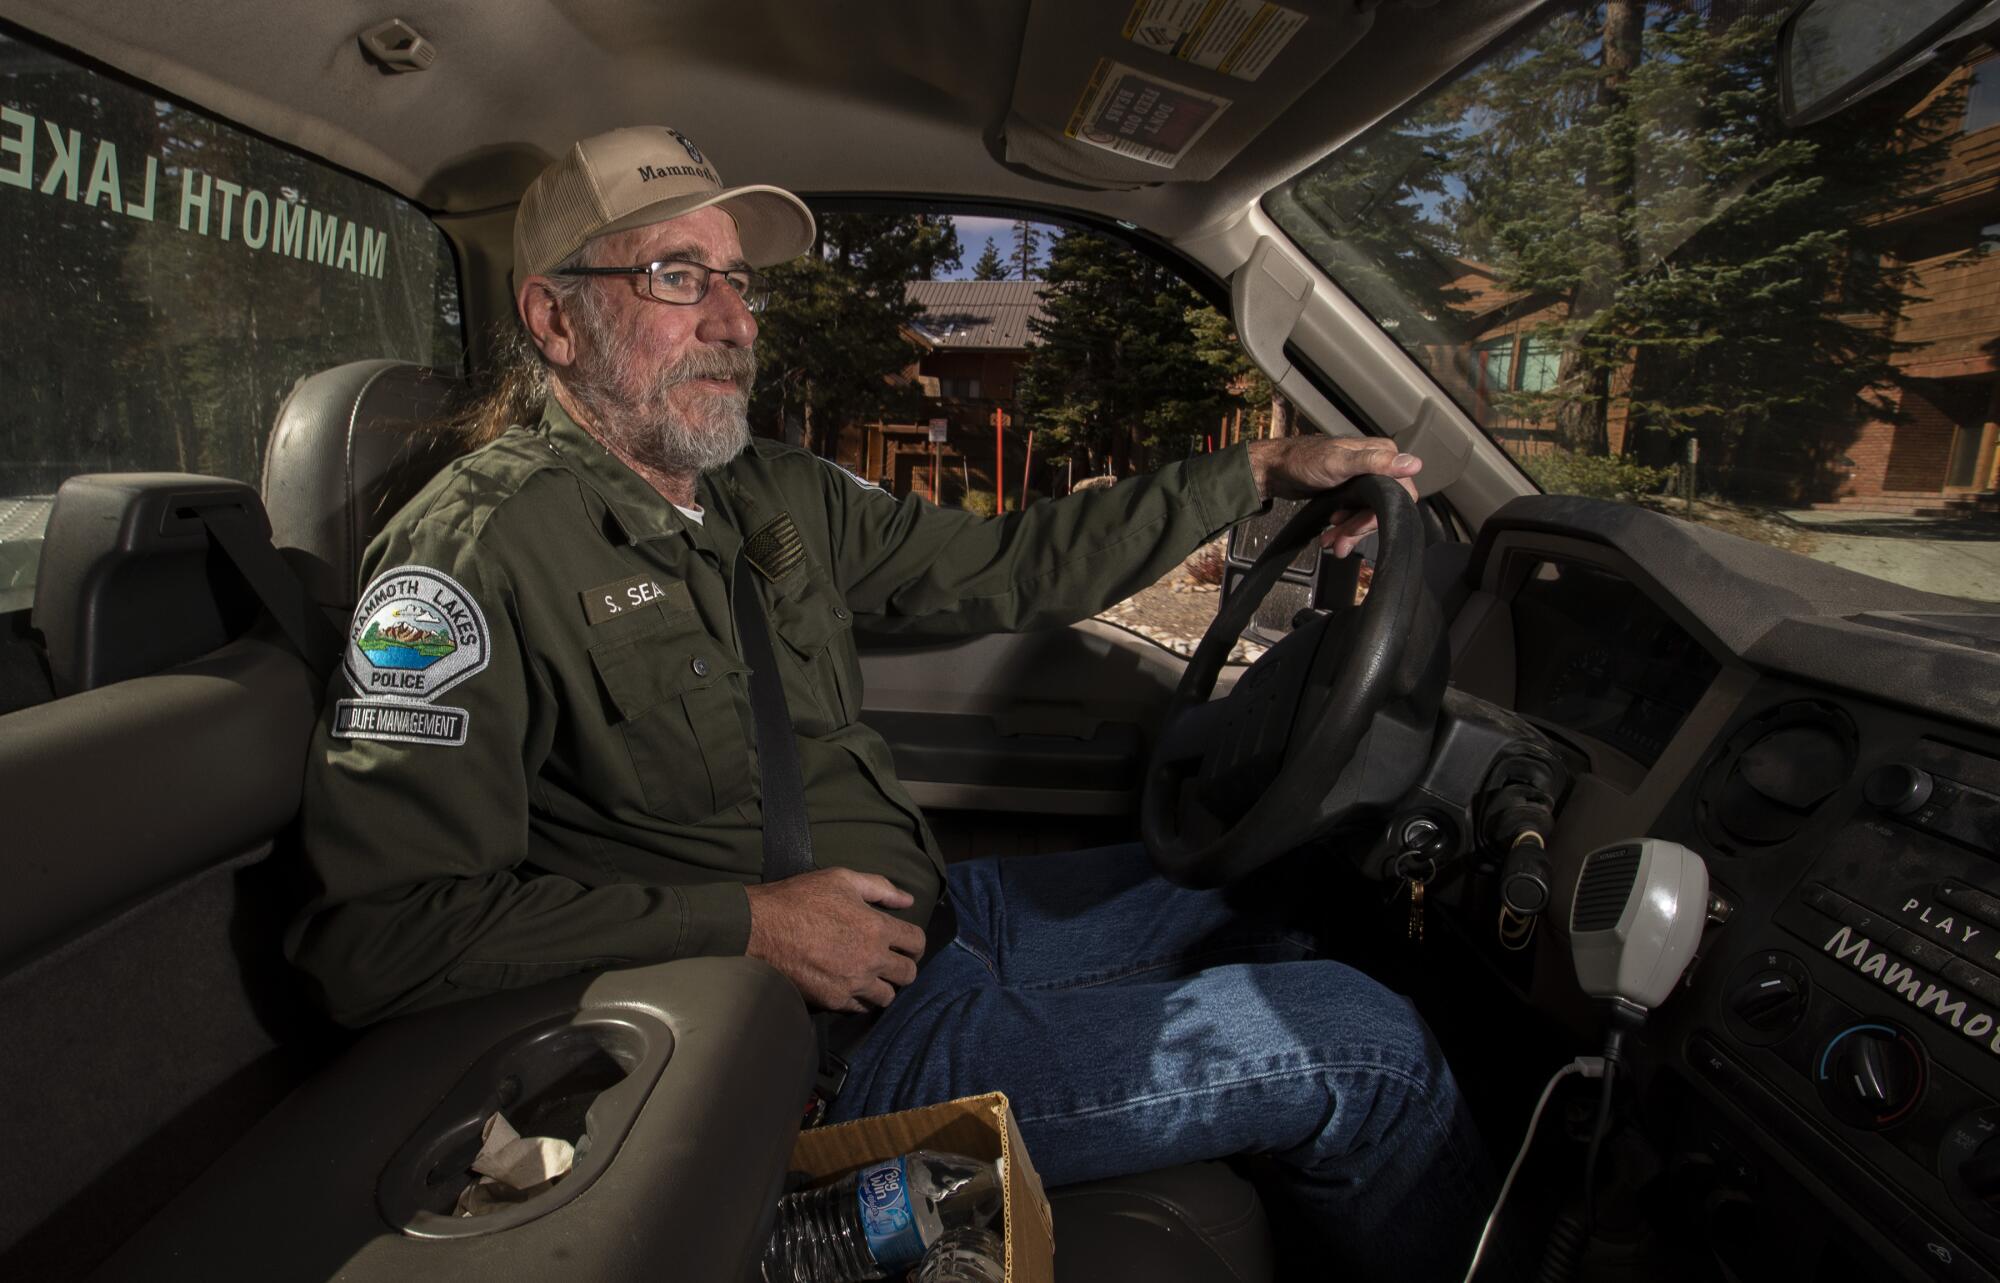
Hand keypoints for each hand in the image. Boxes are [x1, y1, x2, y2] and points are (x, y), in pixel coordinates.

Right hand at [744, 868, 927, 1011]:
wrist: (760, 928)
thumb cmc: (800, 898)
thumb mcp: (842, 879)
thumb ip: (880, 888)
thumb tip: (907, 900)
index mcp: (877, 927)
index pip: (916, 942)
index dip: (915, 943)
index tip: (907, 943)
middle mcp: (870, 959)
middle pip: (908, 974)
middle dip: (904, 966)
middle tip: (891, 961)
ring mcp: (852, 983)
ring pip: (887, 997)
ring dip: (884, 986)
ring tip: (872, 976)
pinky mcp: (833, 1000)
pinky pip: (860, 1008)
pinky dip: (860, 999)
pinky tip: (851, 985)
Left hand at [1245, 437, 1422, 557]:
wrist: (1275, 470)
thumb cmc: (1303, 460)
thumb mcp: (1340, 462)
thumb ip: (1376, 462)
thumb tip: (1413, 463)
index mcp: (1381, 453)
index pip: (1400, 491)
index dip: (1382, 513)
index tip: (1361, 525)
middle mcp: (1376, 465)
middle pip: (1382, 506)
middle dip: (1361, 527)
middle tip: (1342, 542)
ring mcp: (1362, 480)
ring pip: (1367, 513)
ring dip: (1350, 532)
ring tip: (1333, 542)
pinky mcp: (1349, 492)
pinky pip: (1354, 515)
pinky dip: (1344, 528)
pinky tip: (1331, 535)